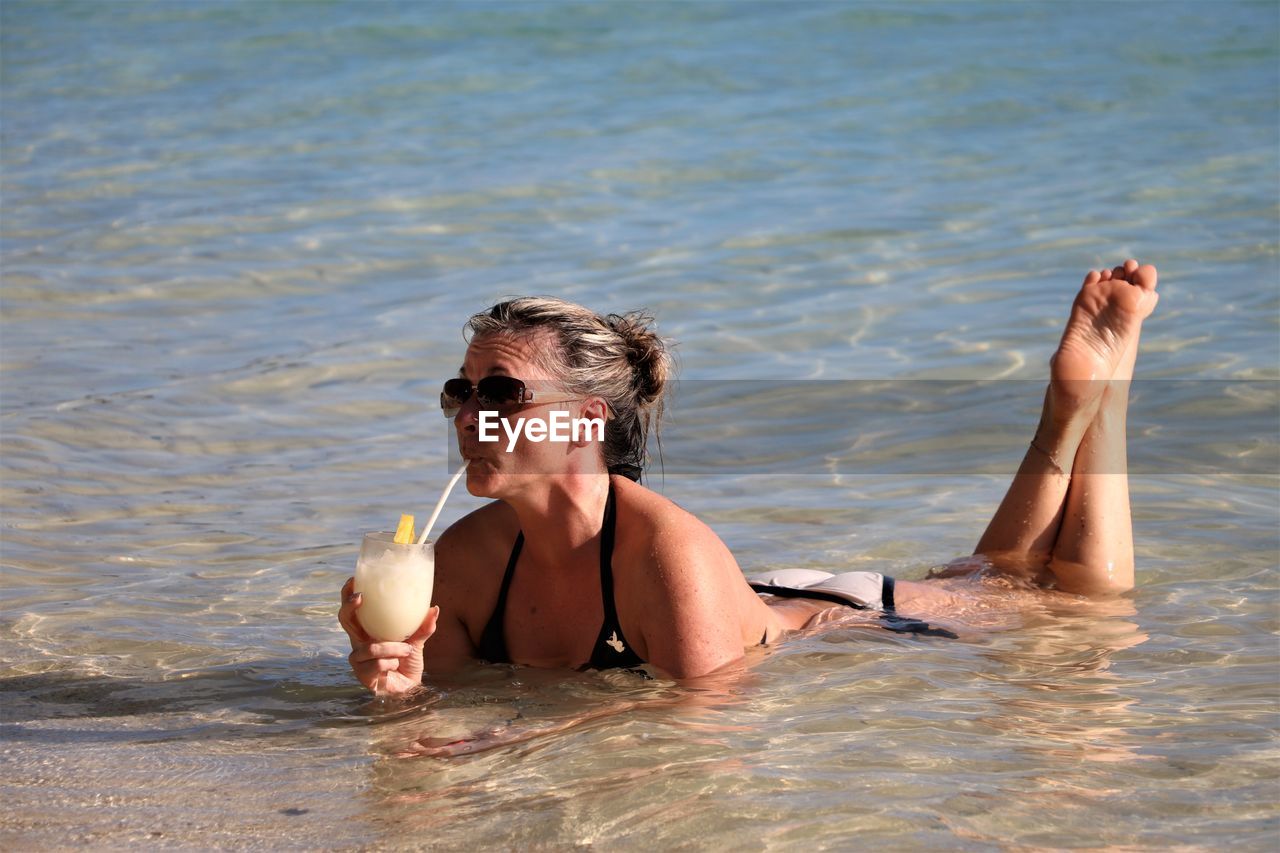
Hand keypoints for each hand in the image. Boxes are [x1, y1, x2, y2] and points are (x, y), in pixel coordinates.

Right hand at [338, 577, 438, 694]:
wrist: (409, 689)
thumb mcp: (417, 641)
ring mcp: (358, 659)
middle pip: (344, 620)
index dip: (348, 595)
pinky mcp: (362, 675)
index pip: (353, 610)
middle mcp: (359, 642)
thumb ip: (423, 627)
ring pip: (370, 647)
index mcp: (368, 631)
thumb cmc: (407, 663)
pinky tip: (396, 665)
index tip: (354, 580)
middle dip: (350, 607)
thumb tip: (434, 608)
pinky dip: (391, 662)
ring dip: (392, 648)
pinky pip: (376, 664)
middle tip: (360, 598)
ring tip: (407, 649)